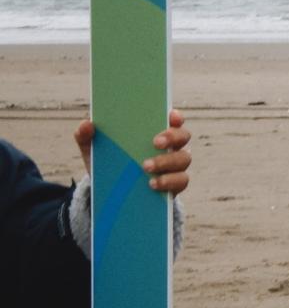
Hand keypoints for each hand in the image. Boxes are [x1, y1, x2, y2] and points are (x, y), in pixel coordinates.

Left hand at [74, 109, 191, 193]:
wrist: (111, 192)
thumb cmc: (108, 162)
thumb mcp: (93, 149)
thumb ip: (86, 135)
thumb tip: (86, 124)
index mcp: (155, 131)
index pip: (173, 119)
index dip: (175, 116)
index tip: (170, 115)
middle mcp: (171, 146)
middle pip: (183, 136)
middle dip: (172, 137)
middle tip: (154, 142)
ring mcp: (175, 165)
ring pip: (184, 159)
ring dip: (166, 161)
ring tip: (145, 167)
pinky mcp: (175, 184)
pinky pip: (181, 181)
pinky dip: (169, 181)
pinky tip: (152, 184)